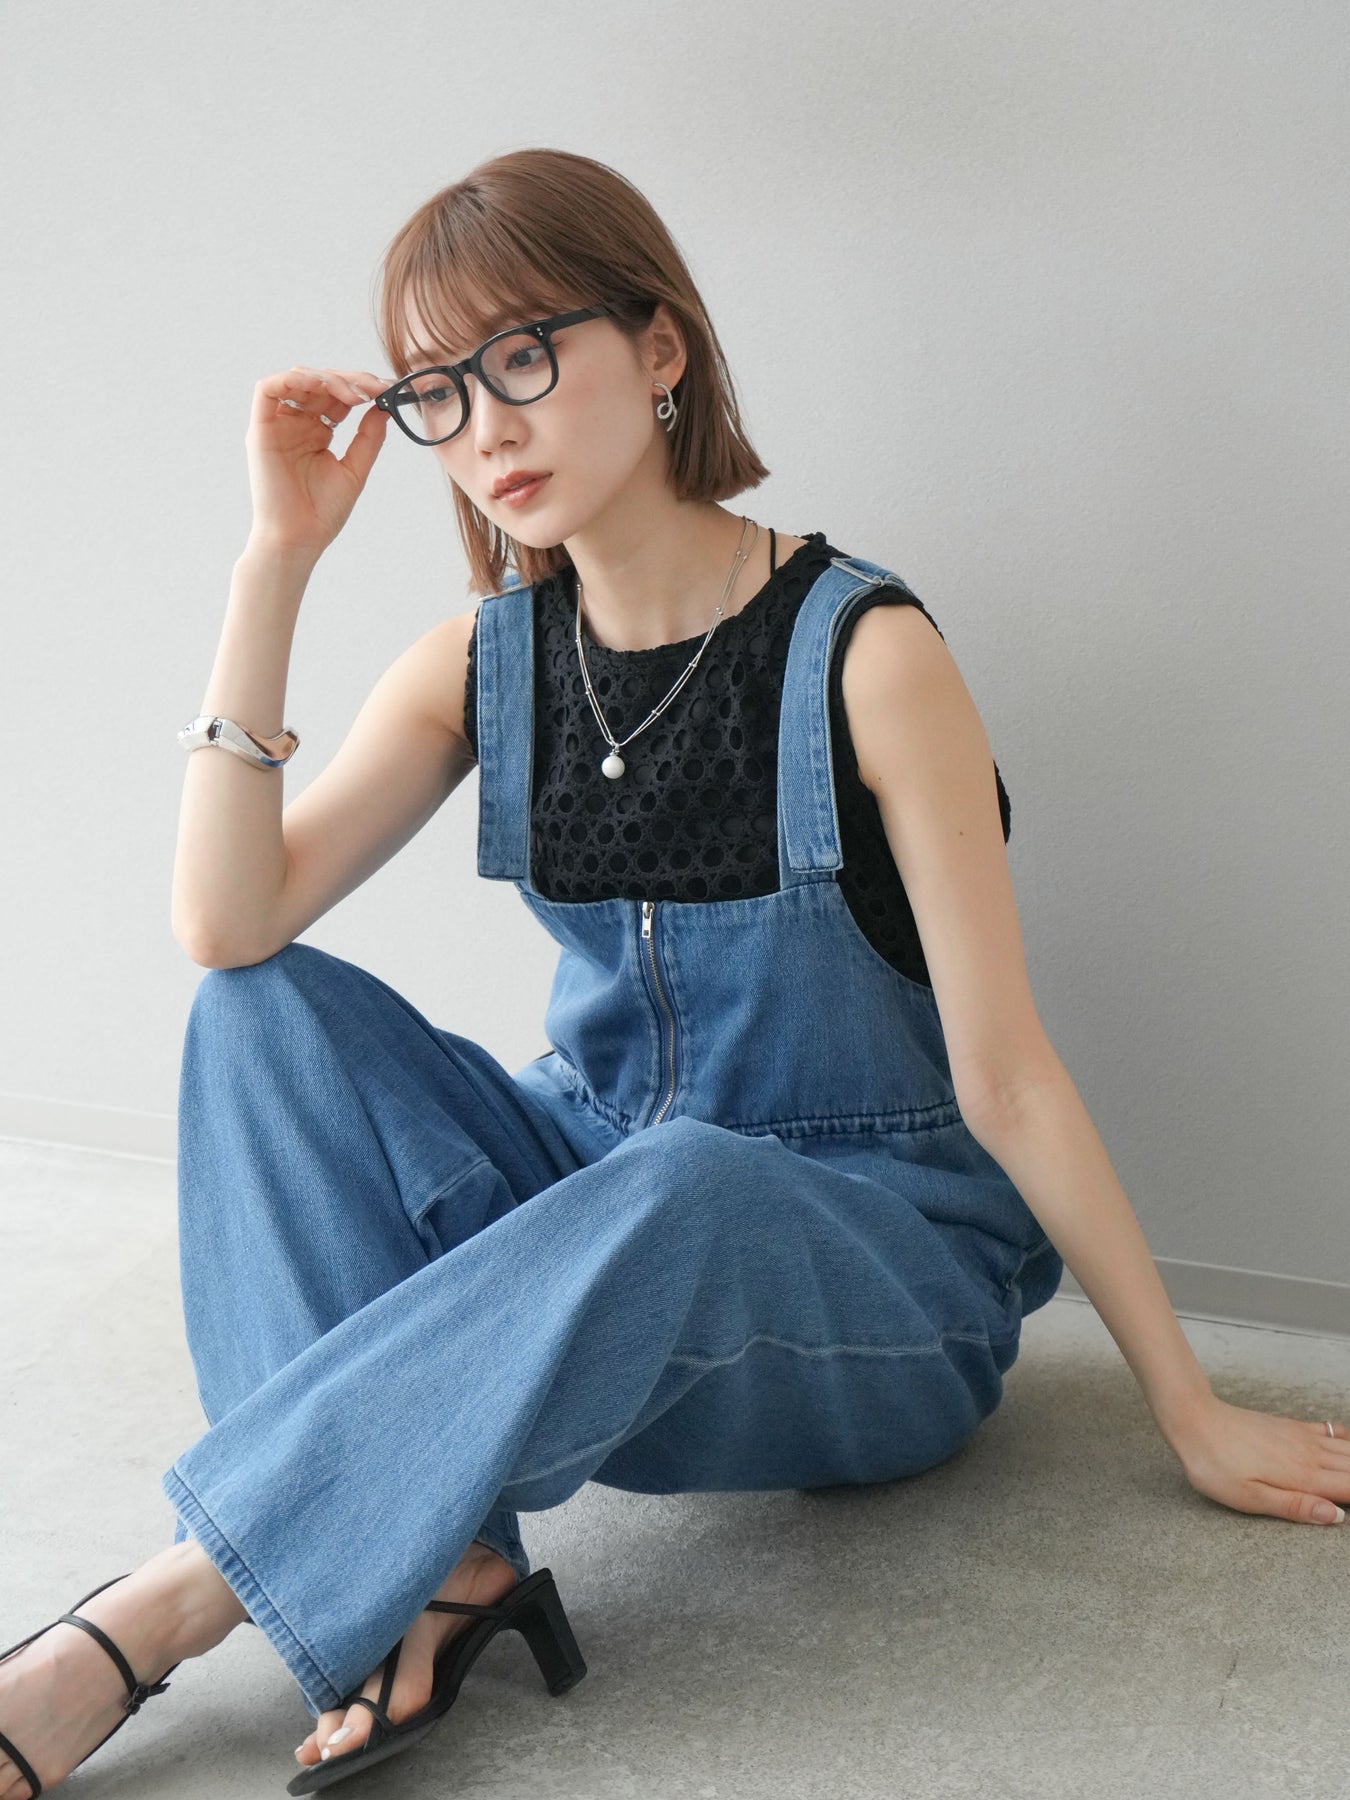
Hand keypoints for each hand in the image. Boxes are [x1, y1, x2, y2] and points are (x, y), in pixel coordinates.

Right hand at [246, 365, 394, 556]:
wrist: (298, 539)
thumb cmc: (322, 512)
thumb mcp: (354, 470)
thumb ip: (368, 438)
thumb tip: (383, 407)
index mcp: (317, 434)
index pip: (336, 397)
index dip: (359, 387)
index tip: (385, 389)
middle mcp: (295, 425)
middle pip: (319, 384)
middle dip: (348, 379)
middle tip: (374, 387)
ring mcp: (277, 426)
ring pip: (296, 380)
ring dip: (326, 377)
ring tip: (354, 392)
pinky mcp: (260, 430)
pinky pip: (267, 389)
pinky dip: (293, 379)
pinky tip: (320, 384)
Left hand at [1168, 1393, 1348, 1525]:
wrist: (1195, 1419)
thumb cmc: (1216, 1464)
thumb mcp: (1250, 1498)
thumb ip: (1295, 1506)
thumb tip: (1336, 1516)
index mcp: (1302, 1476)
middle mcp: (1308, 1453)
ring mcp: (1300, 1436)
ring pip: (1346, 1449)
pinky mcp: (1289, 1425)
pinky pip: (1329, 1430)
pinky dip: (1346, 1440)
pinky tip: (1348, 1443)